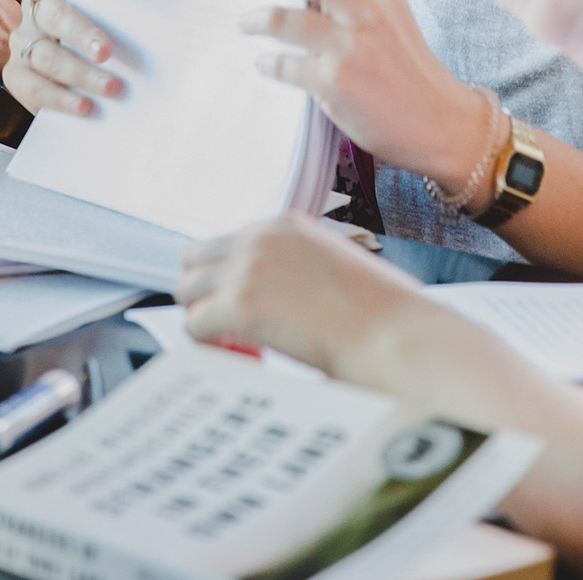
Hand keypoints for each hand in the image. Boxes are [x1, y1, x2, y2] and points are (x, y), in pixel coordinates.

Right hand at [2, 0, 123, 116]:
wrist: (71, 75)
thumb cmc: (106, 33)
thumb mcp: (116, 14)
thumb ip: (133, 6)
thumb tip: (188, 11)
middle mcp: (38, 7)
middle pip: (52, 12)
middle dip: (80, 32)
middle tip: (106, 51)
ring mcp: (24, 40)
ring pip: (46, 54)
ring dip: (80, 74)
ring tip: (112, 88)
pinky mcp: (16, 73)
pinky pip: (35, 87)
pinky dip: (61, 99)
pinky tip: (85, 107)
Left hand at [176, 213, 438, 384]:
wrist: (394, 334)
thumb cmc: (380, 313)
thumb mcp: (334, 266)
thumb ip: (298, 269)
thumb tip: (280, 297)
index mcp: (285, 225)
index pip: (226, 243)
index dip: (229, 279)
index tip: (245, 309)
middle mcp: (260, 237)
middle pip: (194, 260)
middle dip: (205, 294)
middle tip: (230, 329)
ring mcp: (247, 268)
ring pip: (187, 291)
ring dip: (205, 320)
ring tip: (236, 346)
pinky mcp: (241, 305)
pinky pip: (195, 325)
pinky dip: (208, 346)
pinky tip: (241, 358)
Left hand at [242, 0, 487, 190]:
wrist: (437, 118)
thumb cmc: (403, 57)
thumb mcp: (388, 4)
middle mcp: (368, 6)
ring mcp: (352, 45)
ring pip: (280, 18)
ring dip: (253, 19)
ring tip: (247, 23)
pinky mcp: (335, 83)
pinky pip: (281, 64)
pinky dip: (266, 62)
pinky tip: (267, 62)